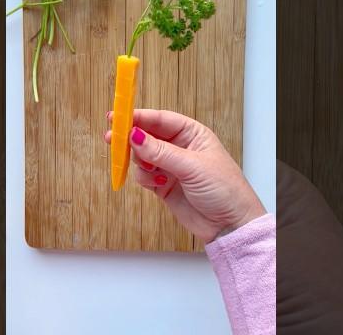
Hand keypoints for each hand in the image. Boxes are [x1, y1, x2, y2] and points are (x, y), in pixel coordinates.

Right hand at [104, 109, 264, 242]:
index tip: (118, 117)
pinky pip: (144, 175)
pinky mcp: (164, 185)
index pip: (160, 119)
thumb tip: (135, 136)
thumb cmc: (224, 189)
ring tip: (149, 170)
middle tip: (112, 138)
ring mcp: (171, 166)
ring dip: (139, 161)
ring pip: (142, 156)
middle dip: (131, 137)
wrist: (230, 225)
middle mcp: (180, 147)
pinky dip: (144, 178)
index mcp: (192, 134)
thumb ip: (161, 152)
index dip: (138, 116)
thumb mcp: (192, 166)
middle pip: (147, 135)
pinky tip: (157, 184)